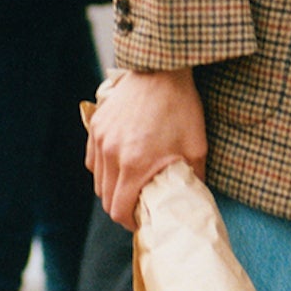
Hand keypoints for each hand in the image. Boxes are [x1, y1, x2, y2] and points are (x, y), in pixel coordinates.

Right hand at [86, 65, 207, 230]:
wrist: (162, 69)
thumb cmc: (181, 107)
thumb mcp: (197, 147)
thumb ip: (192, 178)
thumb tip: (192, 199)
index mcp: (135, 164)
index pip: (119, 209)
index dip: (129, 222)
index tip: (141, 220)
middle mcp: (112, 154)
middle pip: (105, 198)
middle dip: (120, 207)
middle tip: (138, 205)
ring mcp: (101, 138)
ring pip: (97, 180)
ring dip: (111, 188)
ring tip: (130, 185)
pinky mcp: (96, 125)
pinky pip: (93, 159)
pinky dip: (103, 168)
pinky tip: (119, 164)